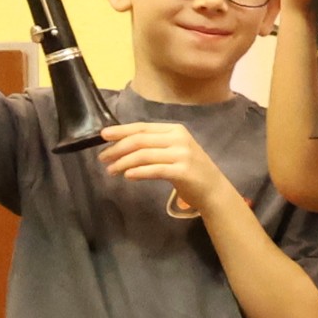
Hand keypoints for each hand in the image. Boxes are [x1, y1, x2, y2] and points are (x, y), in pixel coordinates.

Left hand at [96, 121, 238, 216]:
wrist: (214, 189)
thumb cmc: (190, 170)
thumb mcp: (173, 151)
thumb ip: (154, 145)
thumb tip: (122, 145)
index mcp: (175, 130)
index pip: (142, 128)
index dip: (121, 131)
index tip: (103, 136)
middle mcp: (179, 139)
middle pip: (140, 140)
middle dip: (118, 148)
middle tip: (103, 158)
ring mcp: (182, 155)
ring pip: (144, 155)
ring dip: (123, 163)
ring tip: (111, 170)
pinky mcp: (182, 171)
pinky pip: (154, 170)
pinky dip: (138, 172)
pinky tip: (128, 176)